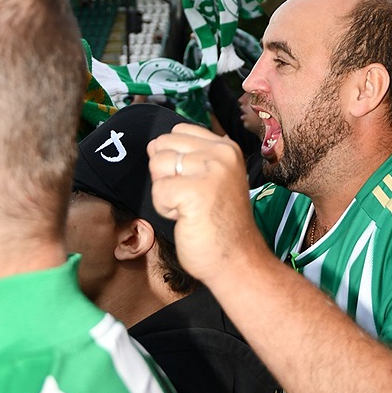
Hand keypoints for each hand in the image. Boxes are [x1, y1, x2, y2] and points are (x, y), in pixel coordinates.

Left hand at [148, 123, 266, 282]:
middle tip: (192, 199)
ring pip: (157, 164)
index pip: (178, 131)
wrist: (237, 260)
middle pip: (163, 145)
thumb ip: (190, 156)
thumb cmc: (220, 224)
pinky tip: (186, 218)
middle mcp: (221, 152)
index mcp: (226, 146)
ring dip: (165, 192)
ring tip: (189, 208)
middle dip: (166, 174)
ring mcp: (210, 170)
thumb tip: (154, 144)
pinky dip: (165, 209)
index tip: (195, 184)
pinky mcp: (195, 191)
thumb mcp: (212, 178)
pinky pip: (158, 190)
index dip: (175, 159)